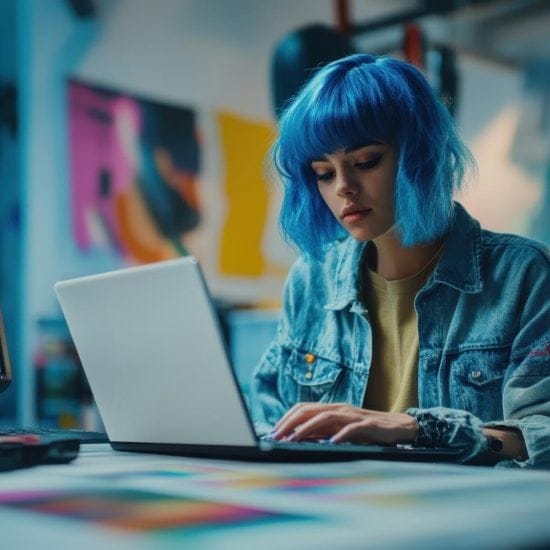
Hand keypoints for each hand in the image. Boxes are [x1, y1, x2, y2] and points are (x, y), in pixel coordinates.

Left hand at [272, 402, 418, 444]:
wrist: (396, 426)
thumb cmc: (365, 429)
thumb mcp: (339, 429)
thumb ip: (321, 431)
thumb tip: (297, 438)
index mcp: (331, 408)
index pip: (303, 407)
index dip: (287, 418)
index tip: (273, 432)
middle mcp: (339, 408)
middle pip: (310, 410)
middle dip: (290, 423)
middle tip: (277, 436)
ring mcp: (352, 415)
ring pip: (326, 417)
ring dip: (308, 428)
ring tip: (294, 438)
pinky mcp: (367, 425)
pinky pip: (351, 429)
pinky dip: (339, 435)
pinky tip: (330, 443)